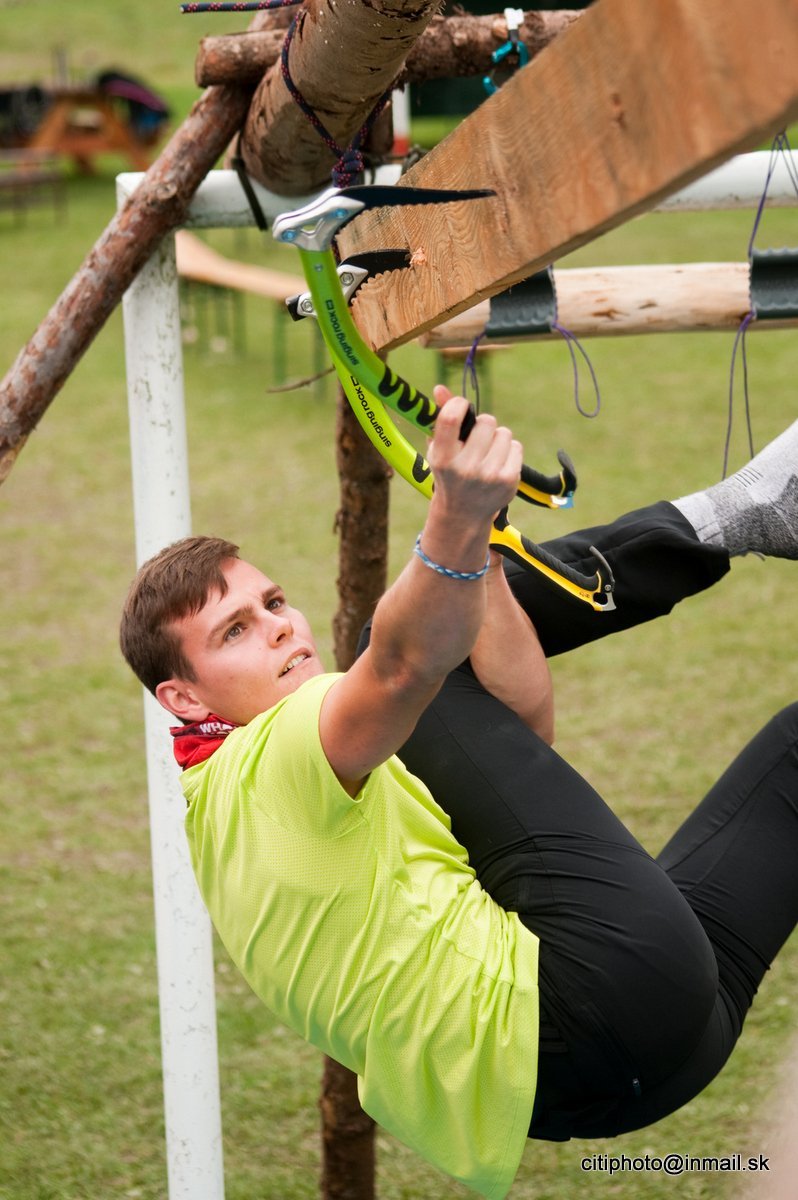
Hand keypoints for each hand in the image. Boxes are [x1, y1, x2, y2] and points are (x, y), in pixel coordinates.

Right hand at [427, 386, 521, 526]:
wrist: (464, 514)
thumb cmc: (450, 474)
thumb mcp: (440, 450)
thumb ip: (441, 418)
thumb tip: (440, 388)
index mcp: (443, 458)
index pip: (451, 418)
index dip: (459, 404)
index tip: (461, 407)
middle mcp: (466, 468)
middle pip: (487, 421)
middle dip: (483, 425)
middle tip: (476, 439)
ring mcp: (489, 475)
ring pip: (504, 433)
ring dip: (497, 438)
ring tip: (487, 453)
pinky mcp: (508, 480)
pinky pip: (516, 447)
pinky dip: (509, 451)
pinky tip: (498, 463)